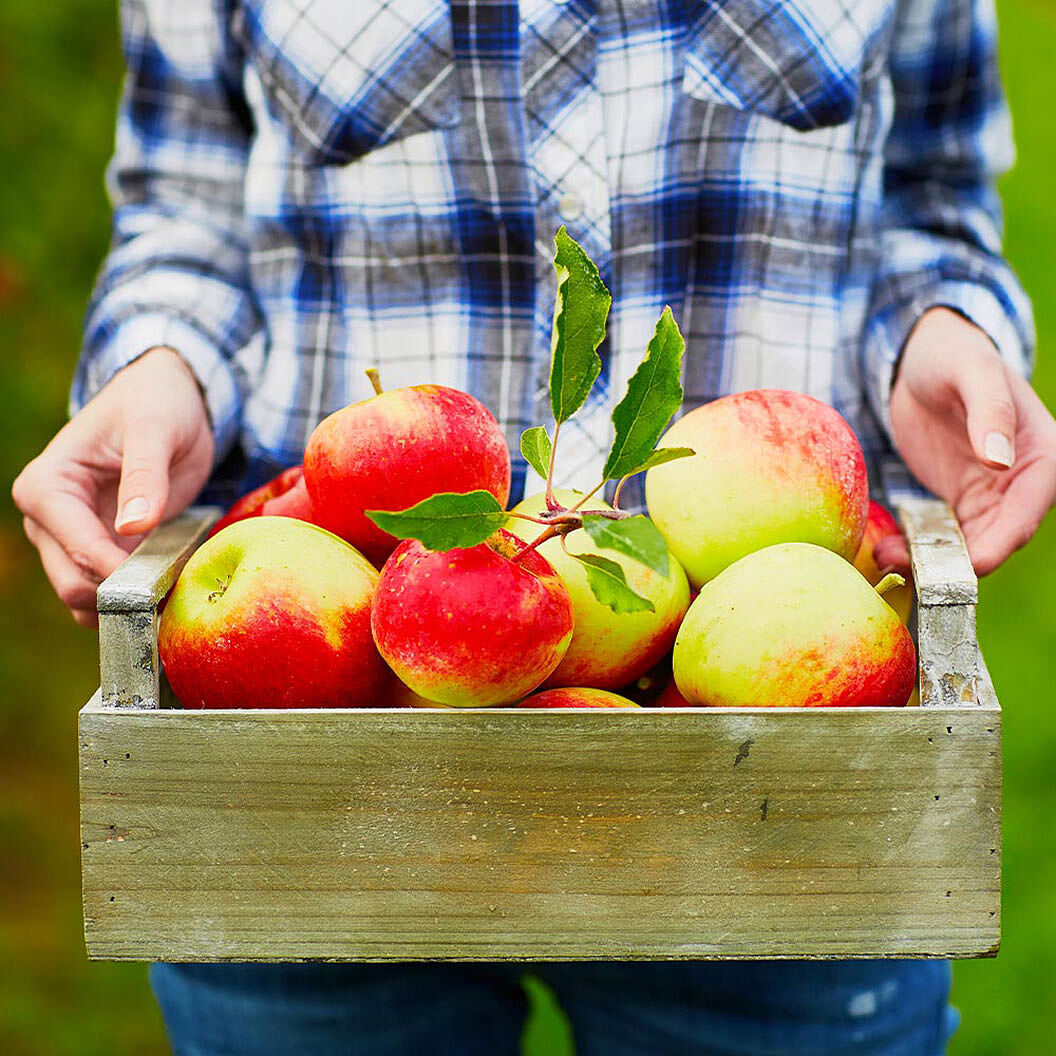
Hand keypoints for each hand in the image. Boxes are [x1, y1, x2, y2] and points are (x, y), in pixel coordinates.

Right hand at [12, 347, 213, 626]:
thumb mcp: (156, 429)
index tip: (159, 581)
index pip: (74, 545)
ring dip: (130, 604)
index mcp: (47, 486)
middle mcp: (48, 520)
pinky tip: (173, 589)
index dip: (115, 571)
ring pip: (89, 598)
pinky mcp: (102, 552)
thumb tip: (134, 527)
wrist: (168, 400)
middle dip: (121, 596)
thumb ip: (145, 475)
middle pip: (72, 583)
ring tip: (177, 591)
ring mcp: (72, 541)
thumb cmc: (155, 404)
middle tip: (174, 592)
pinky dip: (139, 599)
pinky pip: (112, 592)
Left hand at [878, 307, 1055, 575]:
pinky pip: (942, 536)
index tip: (971, 565)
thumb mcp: (972, 371)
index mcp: (1041, 455)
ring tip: (886, 557)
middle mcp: (1020, 484)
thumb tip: (1000, 460)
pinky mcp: (956, 502)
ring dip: (931, 559)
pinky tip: (886, 549)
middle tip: (909, 568)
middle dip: (956, 561)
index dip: (1001, 543)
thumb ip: (990, 410)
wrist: (921, 358)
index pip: (1027, 512)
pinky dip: (917, 547)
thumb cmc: (954, 354)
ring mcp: (988, 497)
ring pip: (967, 545)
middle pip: (996, 539)